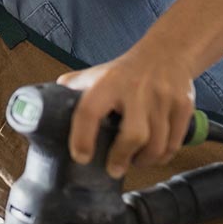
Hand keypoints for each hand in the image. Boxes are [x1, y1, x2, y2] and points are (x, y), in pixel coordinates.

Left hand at [56, 48, 196, 178]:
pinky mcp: (184, 106)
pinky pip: (175, 143)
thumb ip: (71, 92)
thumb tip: (39, 113)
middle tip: (113, 169)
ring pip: (157, 144)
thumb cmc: (123, 72)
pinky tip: (153, 156)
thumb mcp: (94, 75)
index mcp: (107, 83)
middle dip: (122, 158)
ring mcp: (163, 98)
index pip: (89, 111)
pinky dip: (163, 156)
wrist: (166, 54)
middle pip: (133, 135)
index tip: (81, 157)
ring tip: (133, 162)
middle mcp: (136, 89)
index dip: (82, 137)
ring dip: (144, 161)